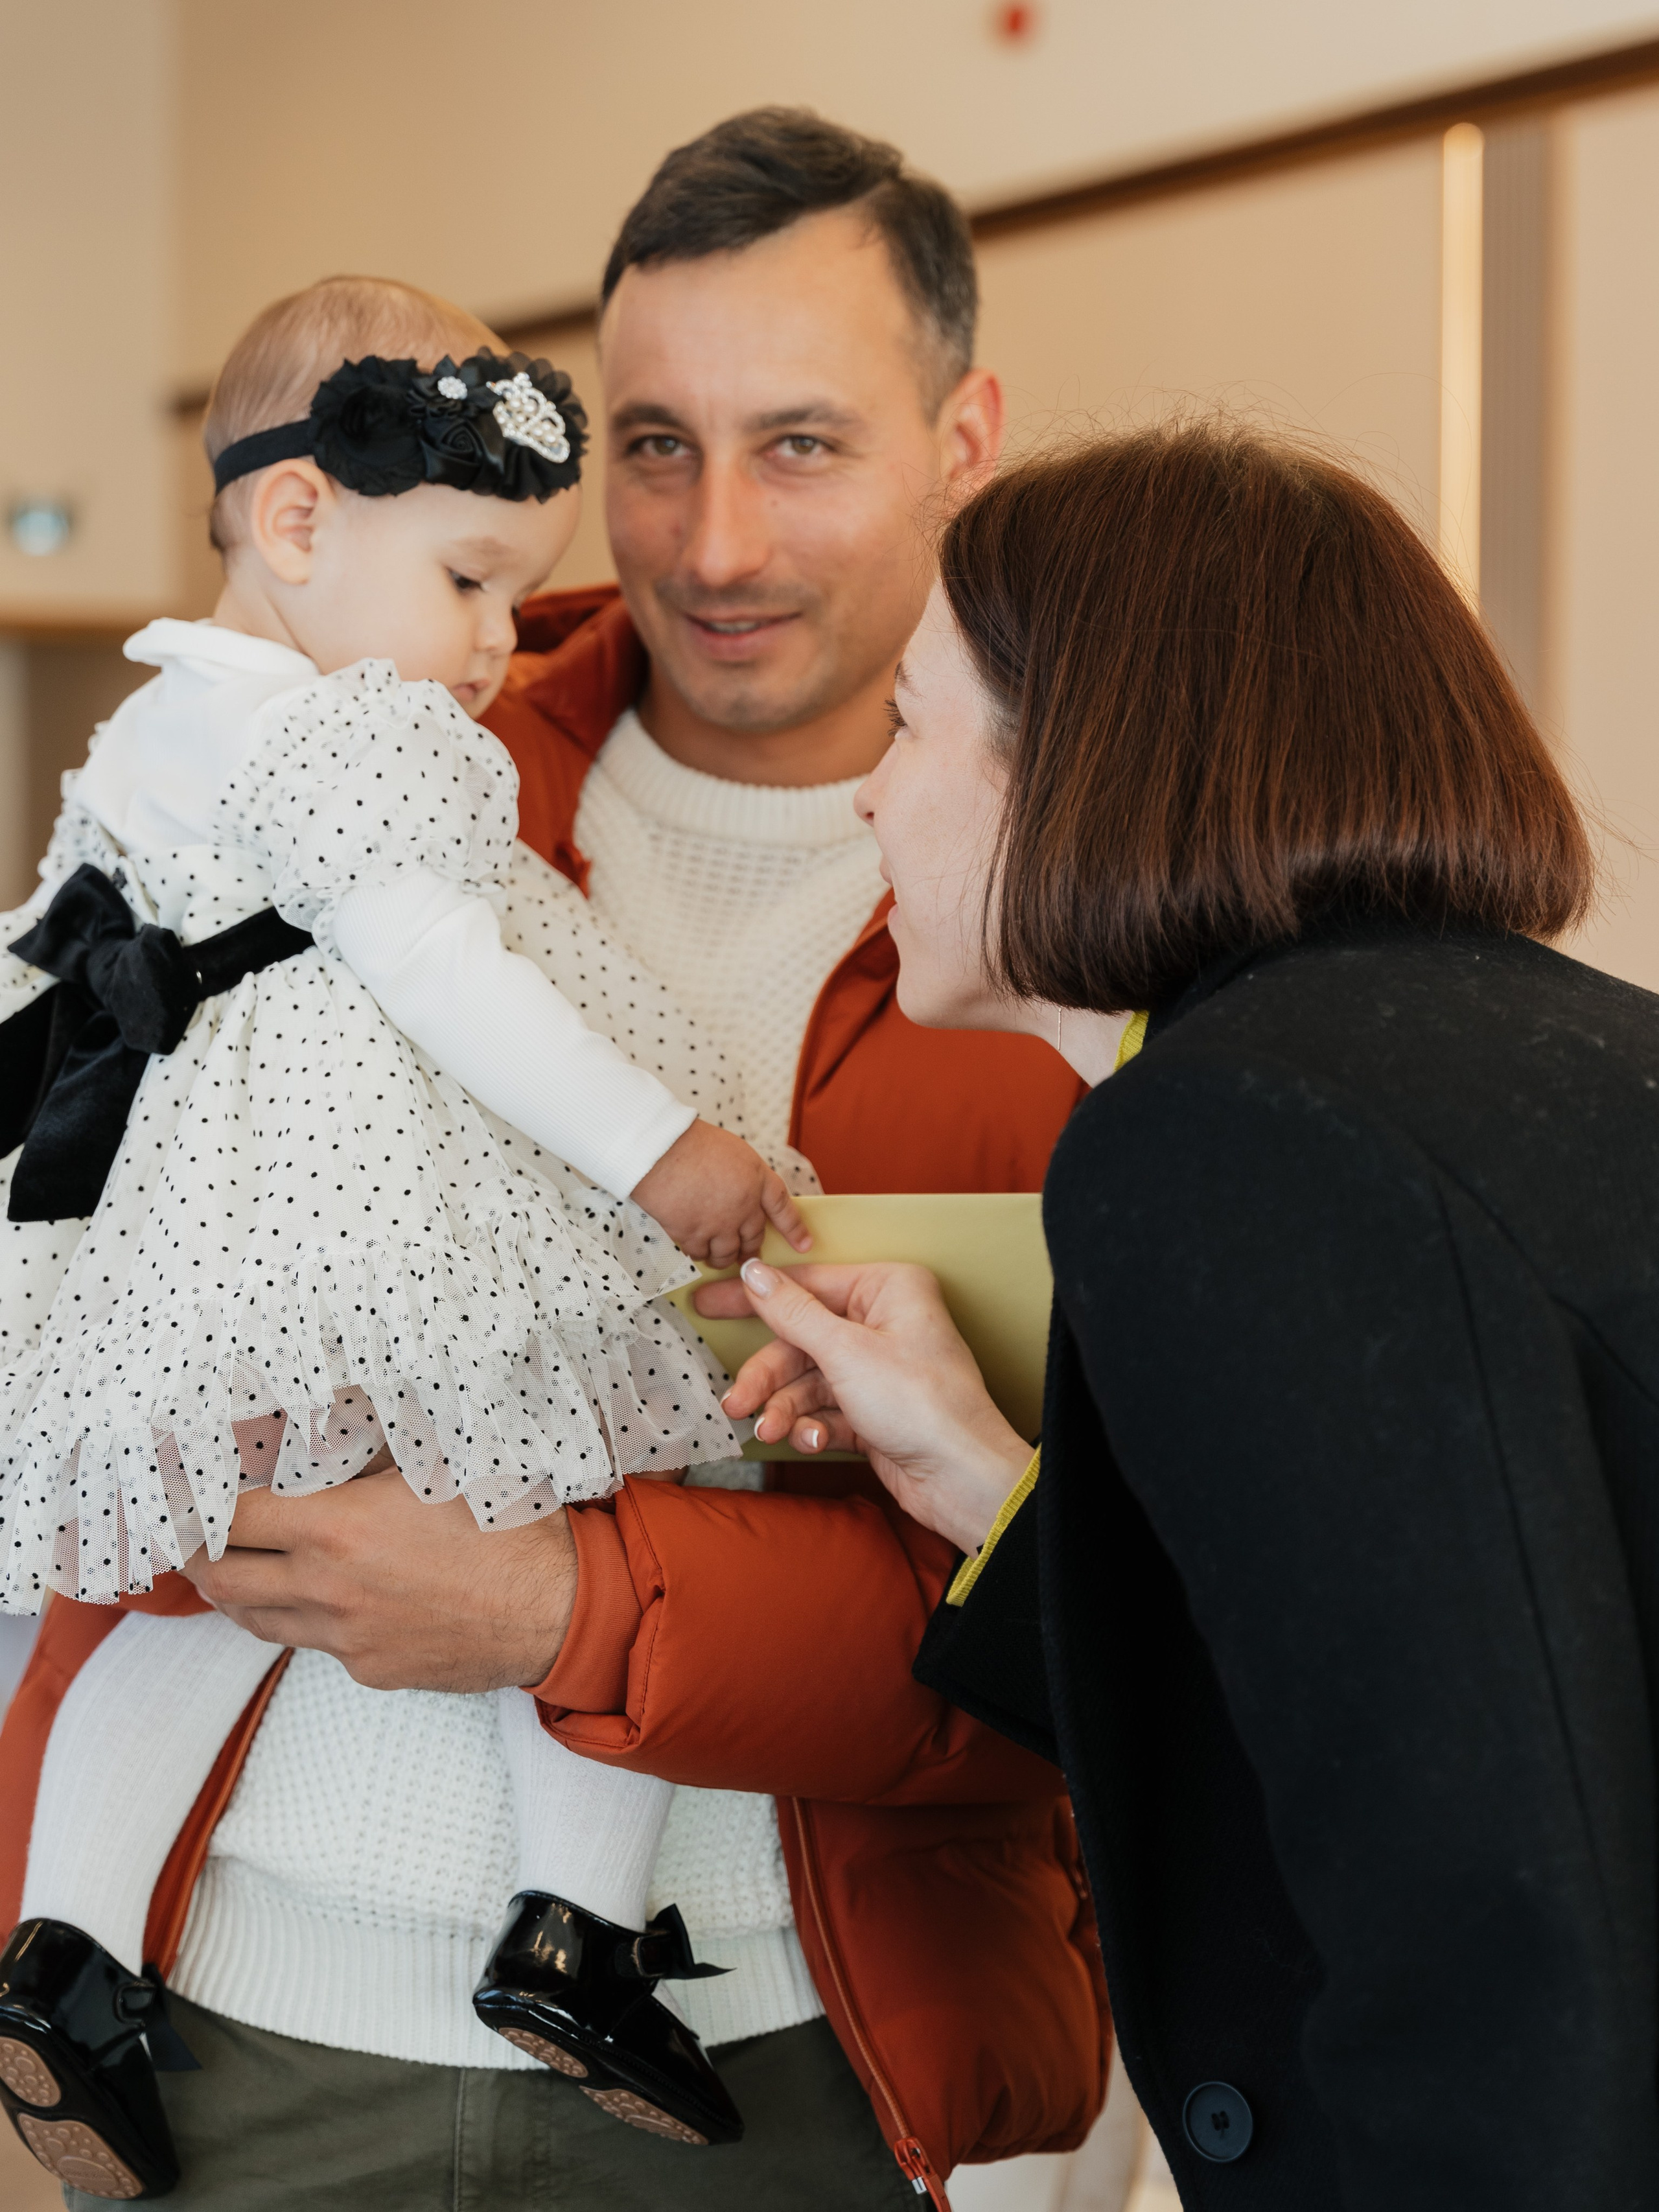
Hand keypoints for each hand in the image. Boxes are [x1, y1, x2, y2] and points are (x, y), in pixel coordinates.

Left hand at [181, 1467, 577, 1691]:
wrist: (557, 1606)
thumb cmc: (506, 1523)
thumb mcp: (435, 1458)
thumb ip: (369, 1441)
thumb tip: (325, 1410)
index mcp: (337, 1529)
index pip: (230, 1519)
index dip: (197, 1501)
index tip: (184, 1488)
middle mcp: (328, 1590)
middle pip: (223, 1582)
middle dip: (198, 1555)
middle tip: (192, 1534)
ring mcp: (347, 1639)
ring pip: (259, 1622)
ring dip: (240, 1593)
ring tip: (236, 1569)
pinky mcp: (371, 1670)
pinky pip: (317, 1646)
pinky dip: (308, 1619)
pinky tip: (329, 1597)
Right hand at [632, 1118, 811, 1266]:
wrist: (660, 1150)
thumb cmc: (690, 1142)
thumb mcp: (732, 1151)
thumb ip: (744, 1176)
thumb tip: (740, 1192)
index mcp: (757, 1179)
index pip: (783, 1207)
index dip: (794, 1228)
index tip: (804, 1244)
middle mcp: (744, 1205)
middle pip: (754, 1236)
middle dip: (752, 1250)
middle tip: (749, 1256)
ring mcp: (720, 1223)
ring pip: (728, 1253)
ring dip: (724, 1258)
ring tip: (718, 1258)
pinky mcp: (693, 1234)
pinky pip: (700, 1253)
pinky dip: (699, 1254)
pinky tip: (695, 1249)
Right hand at [696, 1261, 1030, 1553]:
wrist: (961, 1479)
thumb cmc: (923, 1404)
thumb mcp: (845, 1352)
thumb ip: (793, 1312)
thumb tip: (754, 1274)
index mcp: (887, 1289)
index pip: (806, 1284)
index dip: (753, 1296)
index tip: (708, 1301)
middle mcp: (884, 1323)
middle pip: (801, 1340)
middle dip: (768, 1376)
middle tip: (735, 1400)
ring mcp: (878, 1369)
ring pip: (808, 1381)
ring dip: (785, 1408)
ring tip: (770, 1430)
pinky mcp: (873, 1411)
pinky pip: (826, 1411)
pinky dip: (813, 1426)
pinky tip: (814, 1440)